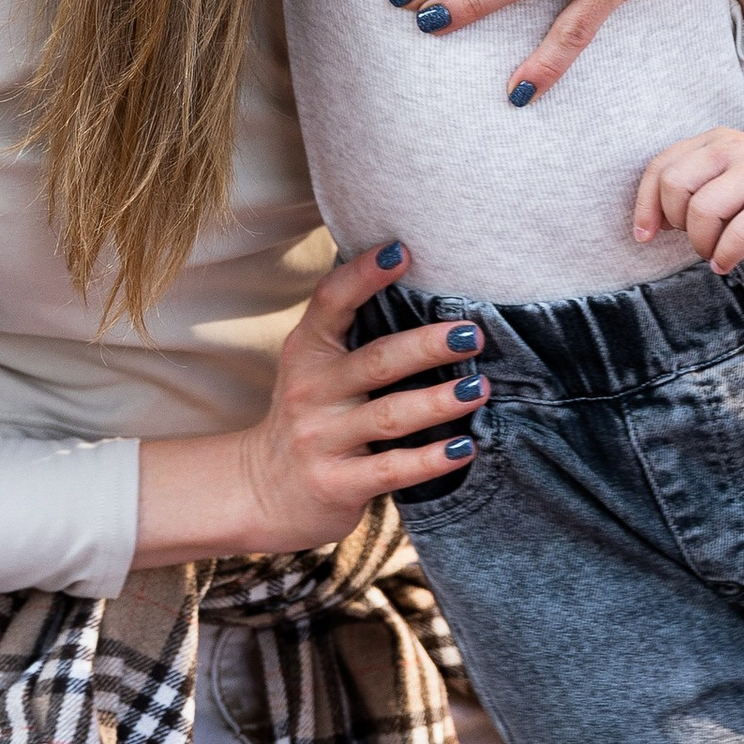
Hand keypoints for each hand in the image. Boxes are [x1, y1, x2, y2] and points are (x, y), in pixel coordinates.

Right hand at [131, 242, 486, 563]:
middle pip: (376, 361)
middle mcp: (310, 391)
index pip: (330, 302)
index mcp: (307, 351)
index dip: (364, 275)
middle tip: (471, 333)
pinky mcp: (336, 484)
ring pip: (389, 416)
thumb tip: (423, 285)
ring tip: (480, 388)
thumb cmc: (310, 416)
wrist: (262, 492)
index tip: (402, 250)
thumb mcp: (315, 369)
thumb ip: (352, 335)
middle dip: (426, 346)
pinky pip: (391, 469)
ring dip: (439, 401)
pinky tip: (464, 447)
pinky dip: (430, 459)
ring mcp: (321, 439)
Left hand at [632, 126, 743, 273]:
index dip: (645, 206)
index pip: (661, 167)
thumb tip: (647, 225)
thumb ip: (687, 195)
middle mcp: (735, 148)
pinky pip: (738, 233)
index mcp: (715, 142)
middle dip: (677, 223)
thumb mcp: (722, 190)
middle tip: (697, 241)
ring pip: (703, 210)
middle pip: (675, 185)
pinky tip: (727, 264)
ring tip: (715, 253)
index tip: (645, 236)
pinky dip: (725, 255)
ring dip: (702, 243)